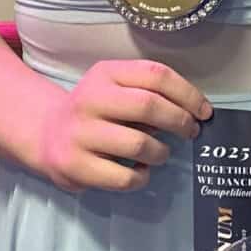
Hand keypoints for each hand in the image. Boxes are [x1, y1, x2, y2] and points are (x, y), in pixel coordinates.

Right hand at [36, 60, 213, 193]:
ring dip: (161, 153)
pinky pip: (124, 177)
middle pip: (149, 106)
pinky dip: (141, 176)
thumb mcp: (115, 88)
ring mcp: (79, 134)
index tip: (204, 111)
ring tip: (160, 154)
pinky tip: (139, 170)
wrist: (46, 134)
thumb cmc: (95, 111)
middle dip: (179, 121)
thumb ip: (148, 93)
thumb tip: (194, 113)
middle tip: (190, 132)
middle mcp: (89, 99)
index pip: (155, 75)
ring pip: (139, 145)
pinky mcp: (75, 166)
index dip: (187, 94)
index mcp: (105, 73)